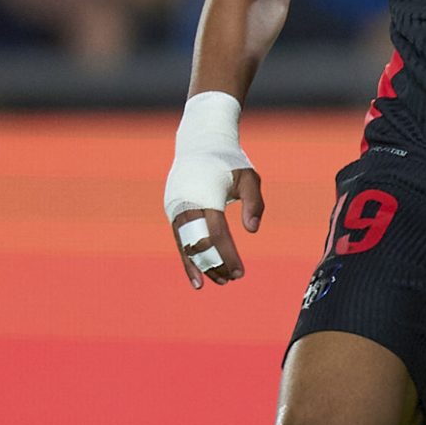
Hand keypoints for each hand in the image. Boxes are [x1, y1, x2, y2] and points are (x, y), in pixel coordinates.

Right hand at [171, 168, 262, 289]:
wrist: (199, 142)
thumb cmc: (229, 162)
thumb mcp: (249, 178)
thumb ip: (254, 203)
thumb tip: (252, 231)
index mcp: (207, 195)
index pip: (217, 234)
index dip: (228, 256)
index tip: (240, 273)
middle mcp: (187, 203)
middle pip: (198, 243)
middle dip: (214, 265)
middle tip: (231, 280)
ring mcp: (176, 207)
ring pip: (185, 244)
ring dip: (200, 265)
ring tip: (217, 282)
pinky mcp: (172, 210)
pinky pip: (179, 239)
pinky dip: (187, 258)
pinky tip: (196, 275)